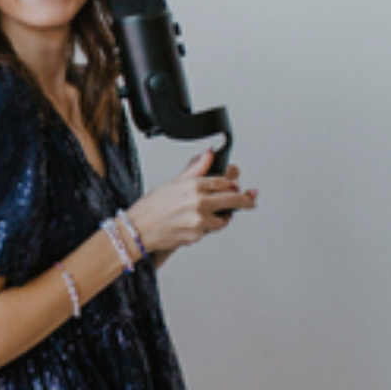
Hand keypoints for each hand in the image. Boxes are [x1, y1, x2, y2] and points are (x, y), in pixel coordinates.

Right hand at [125, 150, 257, 253]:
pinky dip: (204, 229)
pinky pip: (208, 231)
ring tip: (209, 215)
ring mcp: (199, 220)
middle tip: (252, 199)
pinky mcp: (197, 235)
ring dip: (221, 218)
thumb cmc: (151, 207)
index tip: (236, 186)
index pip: (223, 181)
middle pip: (232, 199)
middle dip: (245, 200)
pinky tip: (191, 224)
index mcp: (193, 185)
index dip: (231, 184)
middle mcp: (198, 202)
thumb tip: (208, 154)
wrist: (138, 229)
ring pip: (222, 219)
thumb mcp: (173, 182)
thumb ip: (195, 168)